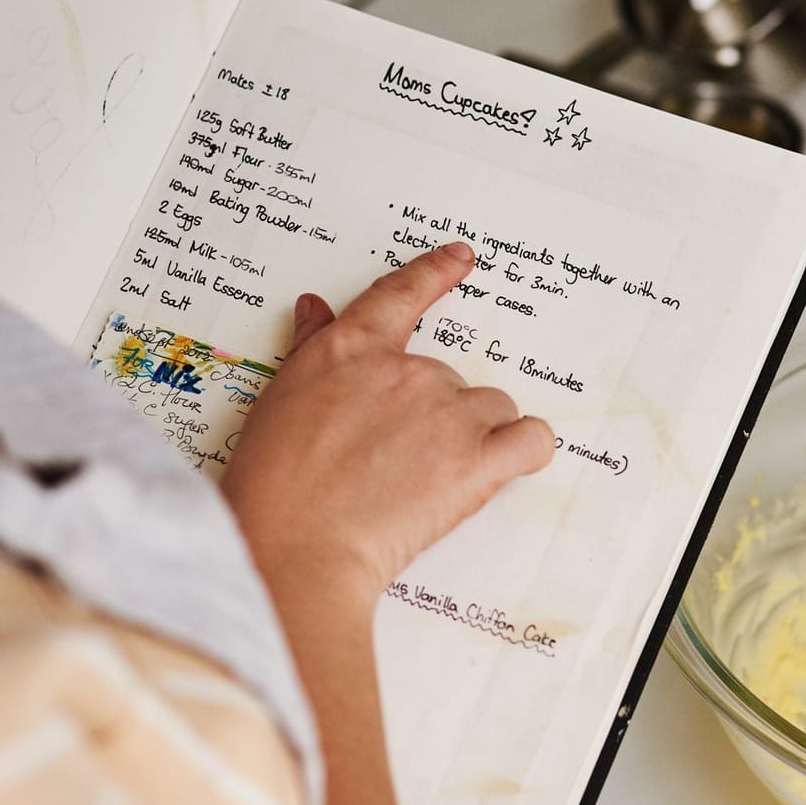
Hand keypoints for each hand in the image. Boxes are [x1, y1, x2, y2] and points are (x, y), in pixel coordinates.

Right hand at [224, 243, 553, 600]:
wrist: (295, 546)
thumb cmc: (275, 485)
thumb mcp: (281, 398)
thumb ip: (312, 348)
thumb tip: (315, 308)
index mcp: (352, 349)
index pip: (403, 294)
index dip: (436, 272)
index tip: (460, 258)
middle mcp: (407, 371)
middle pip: (450, 377)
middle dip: (435, 415)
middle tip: (396, 463)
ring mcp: (448, 414)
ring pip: (492, 408)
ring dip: (476, 435)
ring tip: (432, 479)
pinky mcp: (477, 462)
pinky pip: (530, 441)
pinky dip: (524, 451)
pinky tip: (502, 467)